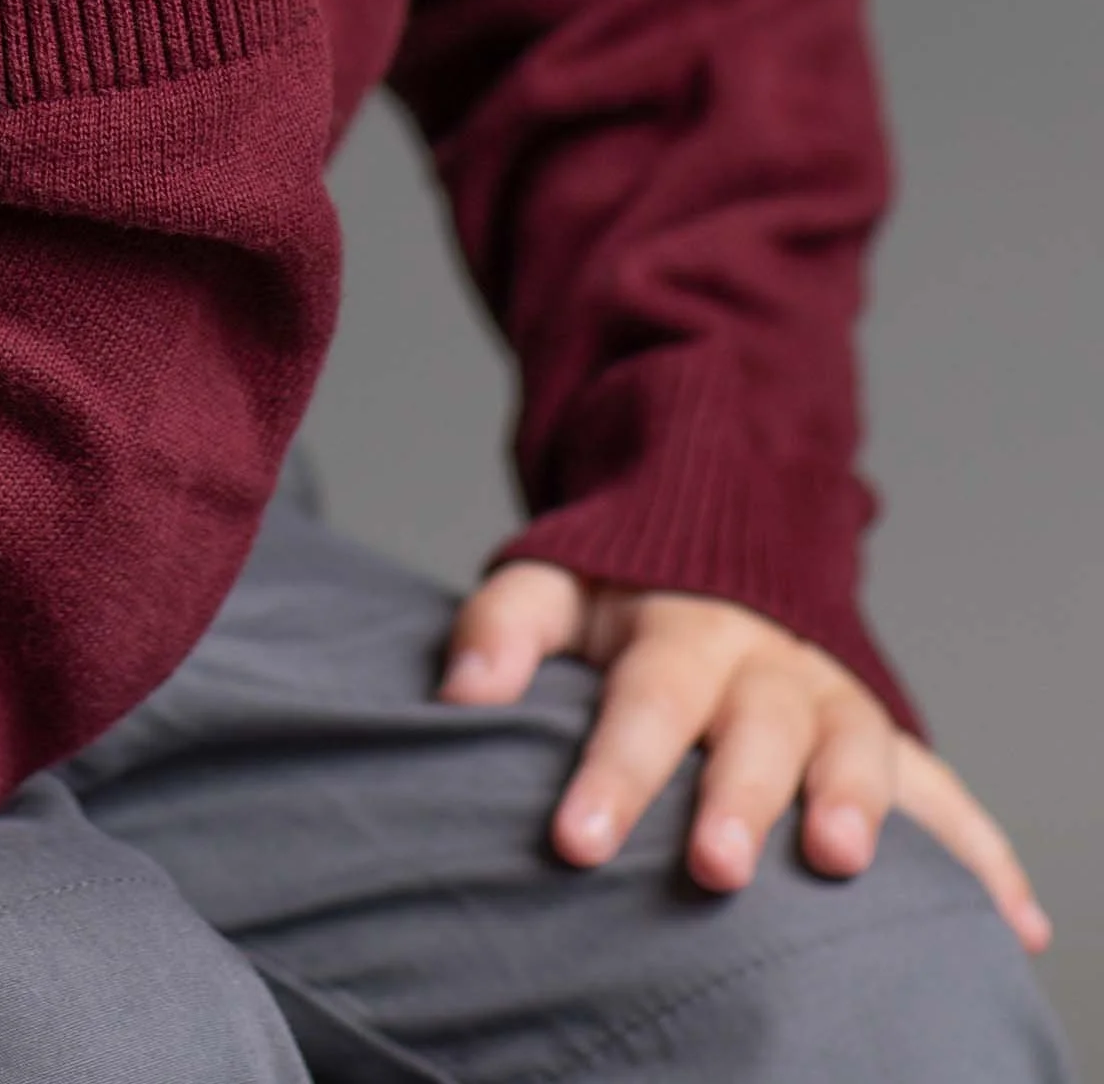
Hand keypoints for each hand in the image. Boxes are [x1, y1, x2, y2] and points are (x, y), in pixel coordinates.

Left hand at [441, 561, 1050, 953]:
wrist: (718, 546)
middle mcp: (765, 663)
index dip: (611, 772)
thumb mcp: (554, 585)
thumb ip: (503, 626)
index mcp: (679, 627)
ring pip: (855, 744)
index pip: (641, 702)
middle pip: (753, 728)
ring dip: (855, 804)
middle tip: (711, 866)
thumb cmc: (621, 598)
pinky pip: (944, 791)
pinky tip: (1014, 926)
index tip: (576, 842)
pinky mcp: (882, 735)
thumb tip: (458, 691)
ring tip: (842, 866)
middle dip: (735, 798)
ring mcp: (832, 698)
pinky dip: (983, 853)